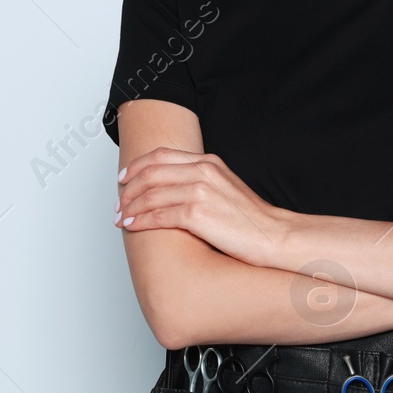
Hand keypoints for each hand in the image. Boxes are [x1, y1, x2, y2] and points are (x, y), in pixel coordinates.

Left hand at [114, 147, 288, 267]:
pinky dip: (139, 220)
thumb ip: (200, 181)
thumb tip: (172, 188)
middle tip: (118, 201)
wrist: (274, 236)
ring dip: (129, 206)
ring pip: (150, 194)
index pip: (161, 156)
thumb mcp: (225, 187)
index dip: (136, 166)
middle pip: (150, 173)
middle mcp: (202, 171)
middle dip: (128, 188)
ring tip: (120, 217)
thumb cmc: (251, 220)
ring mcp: (199, 192)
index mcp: (209, 162)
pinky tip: (131, 225)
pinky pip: (157, 216)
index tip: (124, 179)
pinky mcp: (197, 215)